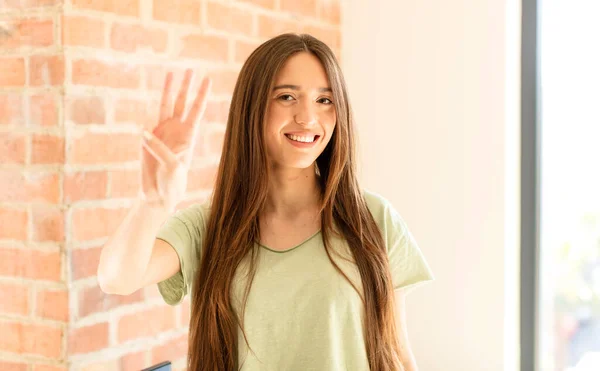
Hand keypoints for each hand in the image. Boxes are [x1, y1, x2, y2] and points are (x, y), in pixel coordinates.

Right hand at [140, 69, 211, 211]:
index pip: (197, 110)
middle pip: (182, 103)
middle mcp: (176, 130)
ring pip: (165, 106)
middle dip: (186, 86)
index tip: (208, 79)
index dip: (201, 95)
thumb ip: (160, 150)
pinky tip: (145, 125)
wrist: (159, 194)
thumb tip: (144, 133)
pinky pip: (146, 126)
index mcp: (188, 135)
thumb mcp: (172, 167)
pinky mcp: (148, 140)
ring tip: (171, 72)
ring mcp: (162, 132)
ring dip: (168, 90)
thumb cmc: (172, 183)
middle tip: (191, 69)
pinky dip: (146, 123)